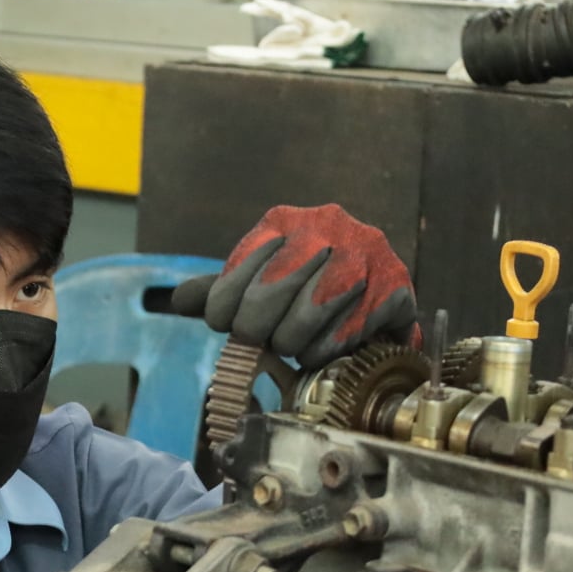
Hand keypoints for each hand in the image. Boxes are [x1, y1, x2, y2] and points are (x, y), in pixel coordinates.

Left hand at [170, 204, 419, 369]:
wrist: (381, 278)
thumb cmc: (310, 280)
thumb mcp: (261, 276)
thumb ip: (220, 288)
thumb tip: (178, 300)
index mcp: (283, 221)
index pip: (232, 277)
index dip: (222, 311)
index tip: (227, 324)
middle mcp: (325, 228)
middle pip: (262, 300)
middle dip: (255, 331)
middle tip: (264, 338)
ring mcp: (364, 255)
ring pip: (303, 320)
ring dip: (292, 344)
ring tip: (296, 343)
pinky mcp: (393, 287)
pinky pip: (343, 336)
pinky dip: (326, 351)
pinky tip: (324, 345)